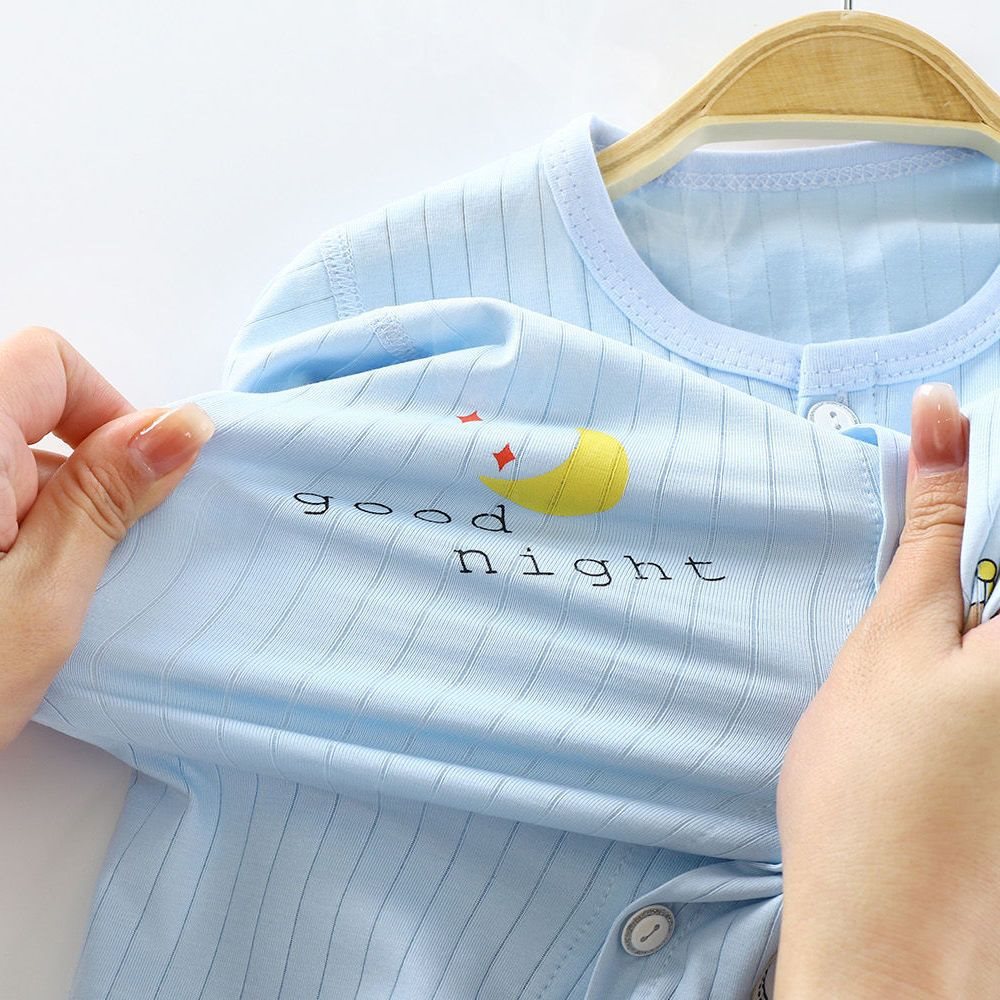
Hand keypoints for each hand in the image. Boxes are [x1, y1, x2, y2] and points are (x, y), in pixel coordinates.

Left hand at [0, 326, 214, 750]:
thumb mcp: (42, 595)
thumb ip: (109, 496)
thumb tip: (183, 425)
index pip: (50, 364)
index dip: (109, 413)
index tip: (139, 489)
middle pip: (25, 403)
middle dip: (81, 465)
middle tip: (92, 551)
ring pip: (4, 453)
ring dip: (46, 500)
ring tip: (44, 586)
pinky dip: (13, 522)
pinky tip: (10, 588)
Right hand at [774, 381, 999, 997]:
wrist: (885, 929)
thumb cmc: (873, 784)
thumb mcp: (895, 630)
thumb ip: (933, 519)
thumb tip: (945, 412)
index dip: (982, 467)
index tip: (944, 447)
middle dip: (971, 540)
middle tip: (922, 594)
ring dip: (972, 586)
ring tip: (923, 643)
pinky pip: (997, 654)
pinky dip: (977, 635)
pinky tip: (942, 677)